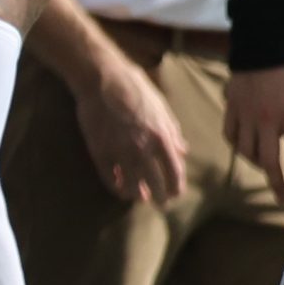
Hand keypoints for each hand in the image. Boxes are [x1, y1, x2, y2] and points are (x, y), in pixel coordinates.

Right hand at [74, 55, 186, 205]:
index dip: (176, 187)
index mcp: (163, 138)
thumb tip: (183, 152)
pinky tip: (121, 190)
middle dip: (160, 197)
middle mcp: (143, 149)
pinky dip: (117, 187)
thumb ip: (174, 134)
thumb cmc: (137, 91)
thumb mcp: (164, 110)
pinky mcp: (100, 152)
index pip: (174, 172)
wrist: (103, 80)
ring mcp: (120, 152)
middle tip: (161, 203)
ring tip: (141, 198)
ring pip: (132, 185)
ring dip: (138, 195)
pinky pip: (110, 178)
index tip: (176, 194)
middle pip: (156, 184)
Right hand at [226, 64, 283, 203]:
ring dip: (259, 166)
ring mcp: (246, 114)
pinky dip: (239, 147)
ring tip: (269, 174)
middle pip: (270, 162)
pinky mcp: (232, 107)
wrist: (268, 41)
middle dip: (278, 183)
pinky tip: (247, 152)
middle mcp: (267, 120)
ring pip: (248, 151)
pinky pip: (231, 134)